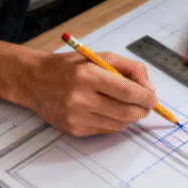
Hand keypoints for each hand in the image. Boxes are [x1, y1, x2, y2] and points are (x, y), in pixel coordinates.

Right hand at [21, 51, 157, 136]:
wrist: (34, 81)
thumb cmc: (69, 67)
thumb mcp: (99, 57)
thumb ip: (129, 69)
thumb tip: (149, 89)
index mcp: (87, 75)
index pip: (126, 91)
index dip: (145, 97)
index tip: (153, 98)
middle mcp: (80, 97)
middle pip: (125, 112)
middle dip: (142, 110)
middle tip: (146, 105)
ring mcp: (76, 116)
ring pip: (118, 124)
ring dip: (130, 117)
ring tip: (127, 106)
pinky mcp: (74, 129)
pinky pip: (105, 130)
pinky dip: (114, 122)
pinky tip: (109, 111)